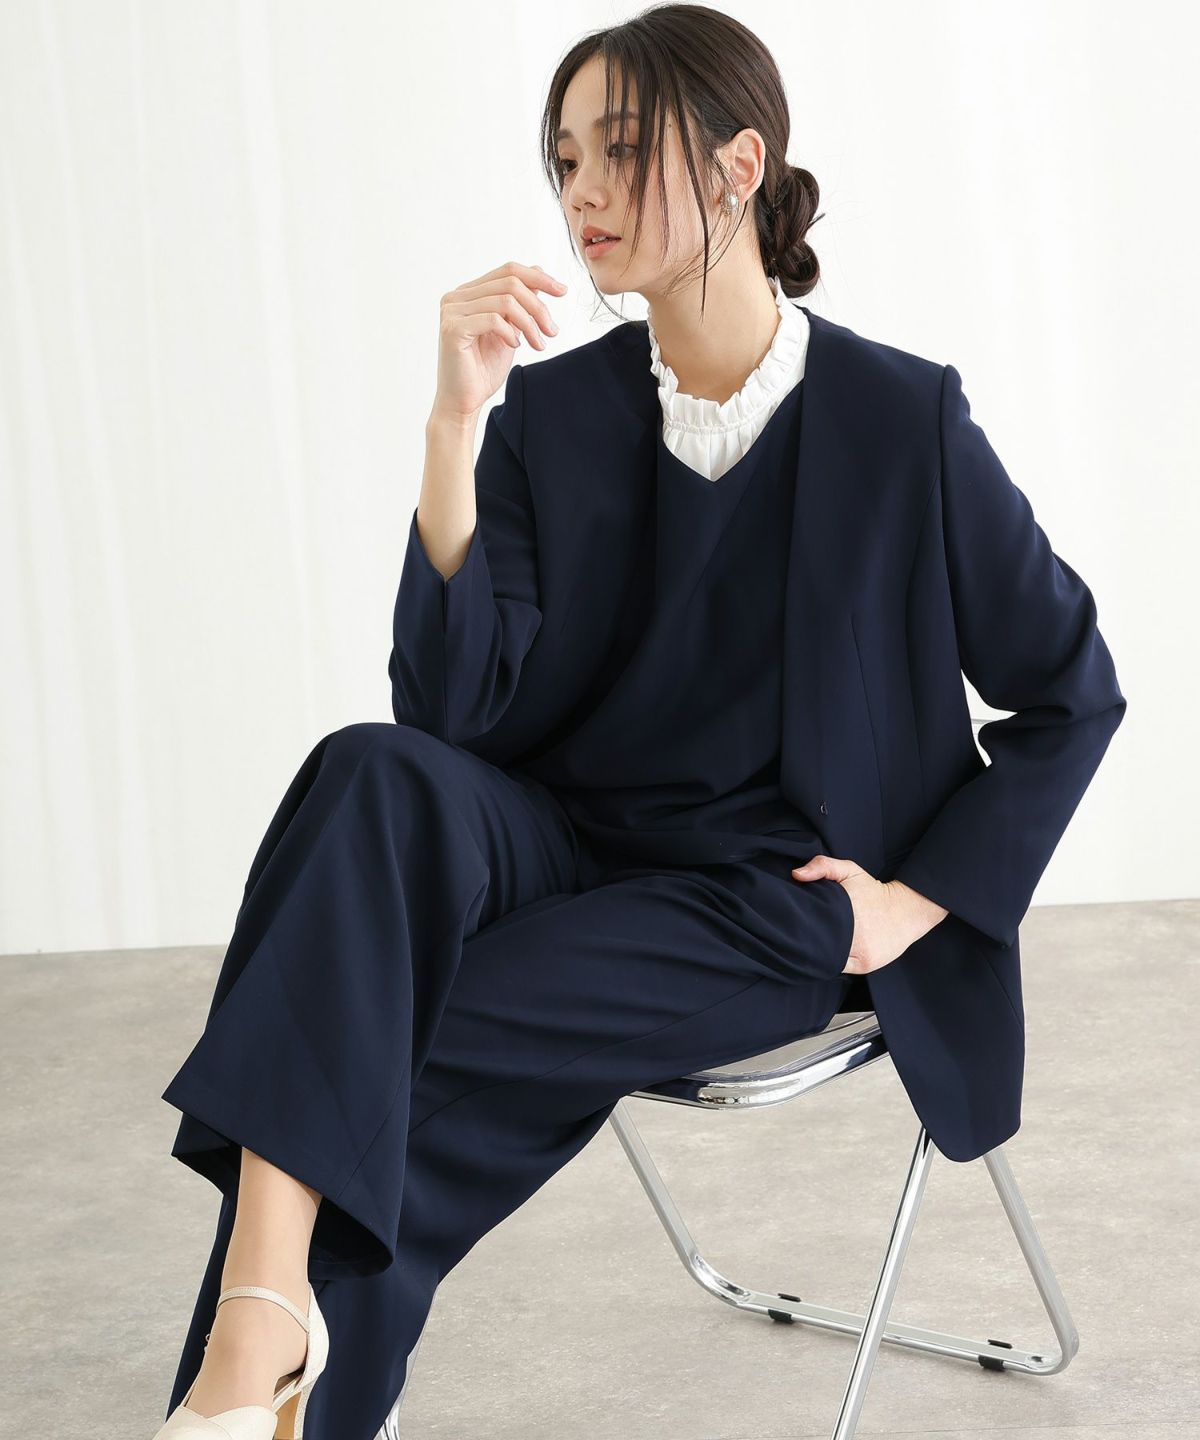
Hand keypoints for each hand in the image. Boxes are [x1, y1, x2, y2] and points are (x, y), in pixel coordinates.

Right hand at [432, 260, 568, 424]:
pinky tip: (515, 346)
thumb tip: (538, 271)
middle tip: (552, 330)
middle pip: (510, 283)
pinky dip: (511, 332)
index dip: (538, 277)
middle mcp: (456, 297)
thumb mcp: (510, 329)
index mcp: (468, 293)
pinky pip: (493, 319)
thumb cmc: (483, 369)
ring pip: (506, 301)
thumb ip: (519, 303)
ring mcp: (452, 311)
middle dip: (538, 306)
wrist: (464, 402)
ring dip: (530, 323)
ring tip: (539, 344)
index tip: (562, 291)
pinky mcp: (453, 329)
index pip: (508, 271)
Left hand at [790, 854, 949, 974]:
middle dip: (809, 941)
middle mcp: (852, 935)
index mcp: (843, 911)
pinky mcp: (866, 965)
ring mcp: (860, 953)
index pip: (810, 926)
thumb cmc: (873, 891)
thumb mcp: (850, 870)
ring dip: (821, 954)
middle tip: (804, 935)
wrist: (906, 911)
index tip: (797, 922)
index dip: (800, 926)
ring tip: (818, 944)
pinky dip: (835, 962)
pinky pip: (841, 968)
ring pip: (828, 960)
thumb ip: (823, 866)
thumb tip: (796, 875)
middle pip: (817, 946)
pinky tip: (833, 952)